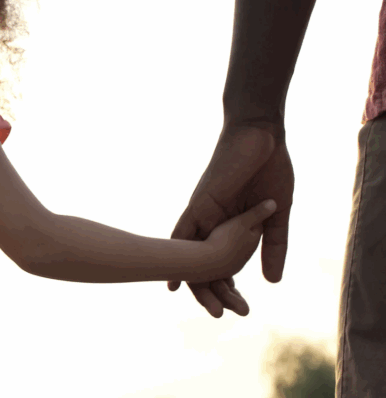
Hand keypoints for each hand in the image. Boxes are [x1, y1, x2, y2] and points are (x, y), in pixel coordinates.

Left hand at [169, 125, 293, 316]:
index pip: (221, 262)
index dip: (225, 285)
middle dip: (209, 291)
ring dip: (196, 280)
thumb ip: (273, 245)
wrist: (261, 136)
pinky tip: (175, 276)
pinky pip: (184, 232)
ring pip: (190, 253)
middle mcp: (210, 223)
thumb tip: (272, 281)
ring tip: (208, 306)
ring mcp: (203, 213)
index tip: (236, 307)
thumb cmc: (269, 169)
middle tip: (219, 315)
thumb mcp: (277, 214)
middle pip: (202, 263)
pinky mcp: (200, 203)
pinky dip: (179, 252)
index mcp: (228, 226)